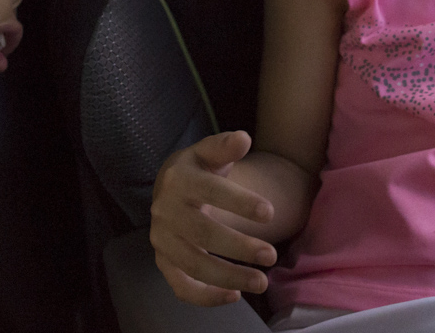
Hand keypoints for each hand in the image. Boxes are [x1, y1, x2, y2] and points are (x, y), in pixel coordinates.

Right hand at [149, 130, 277, 305]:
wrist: (170, 187)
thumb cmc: (199, 168)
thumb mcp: (210, 152)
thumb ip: (225, 146)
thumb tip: (243, 138)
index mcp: (179, 179)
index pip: (211, 191)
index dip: (240, 202)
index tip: (270, 213)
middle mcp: (165, 211)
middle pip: (203, 234)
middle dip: (239, 246)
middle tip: (272, 256)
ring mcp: (162, 239)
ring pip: (193, 264)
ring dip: (228, 276)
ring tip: (262, 282)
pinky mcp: (164, 261)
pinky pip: (181, 286)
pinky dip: (206, 296)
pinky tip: (235, 296)